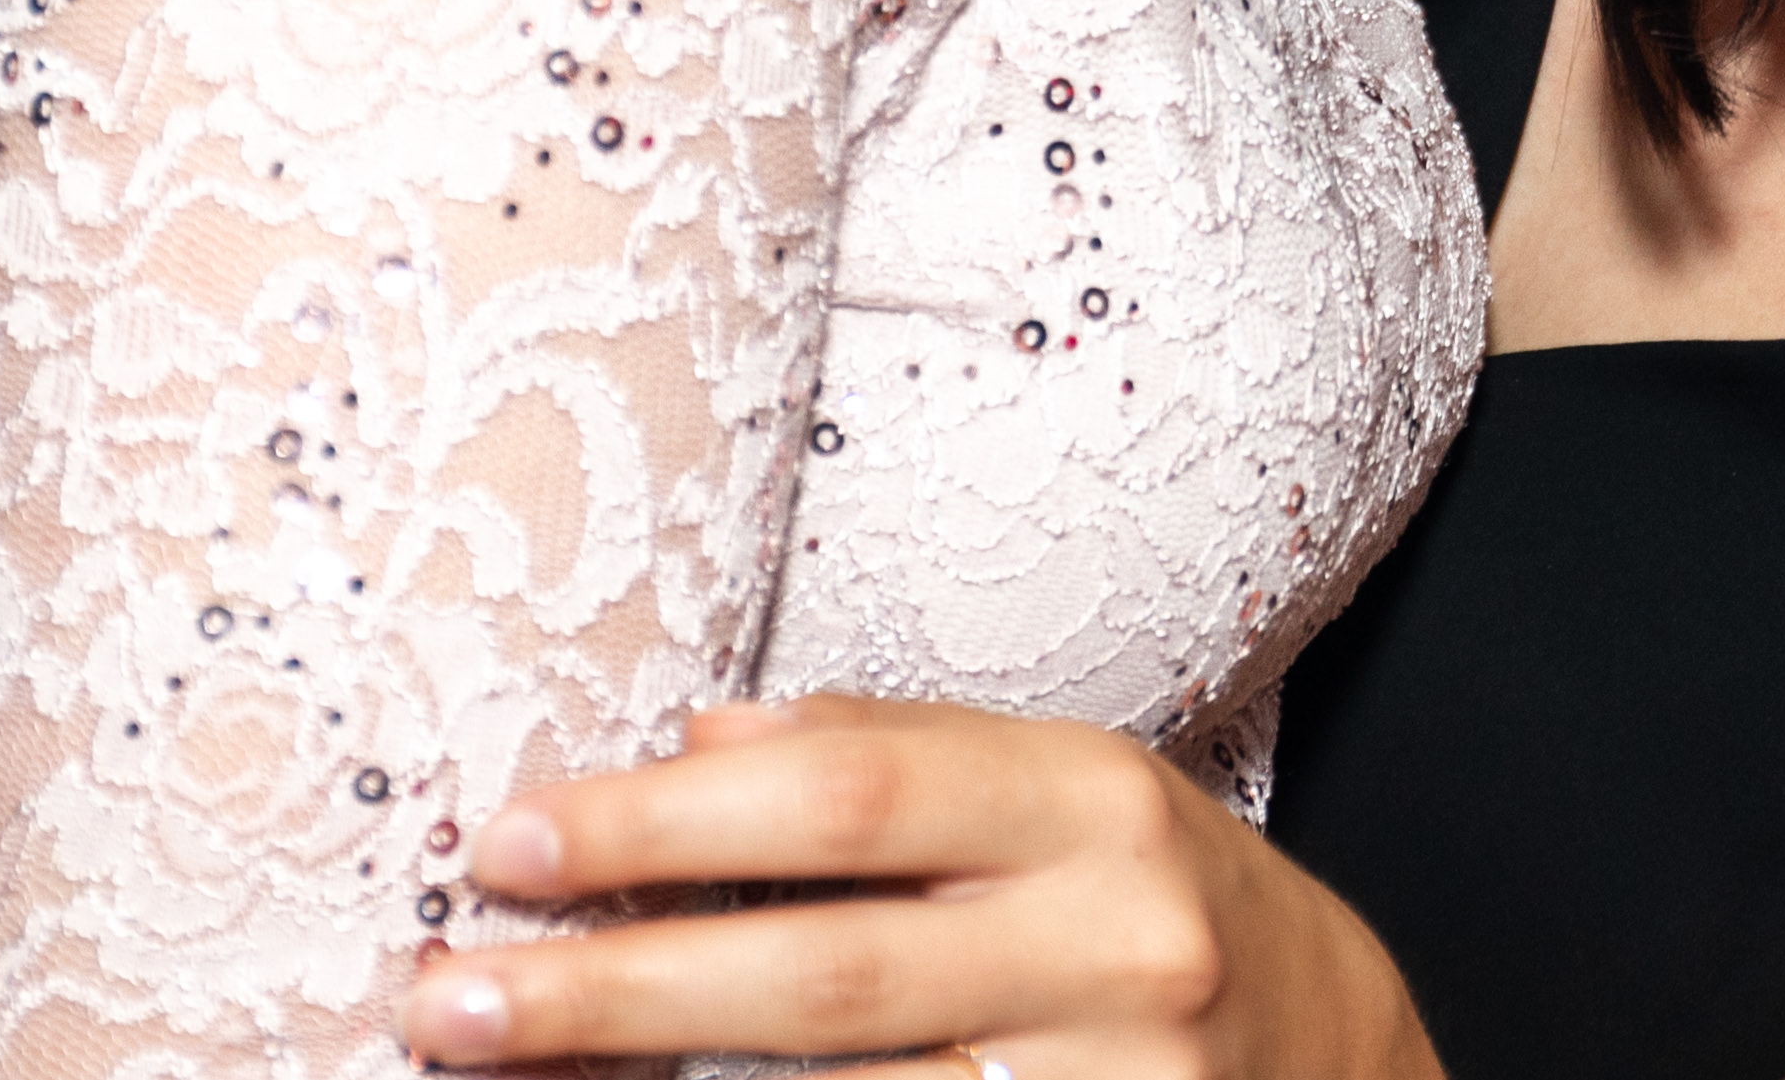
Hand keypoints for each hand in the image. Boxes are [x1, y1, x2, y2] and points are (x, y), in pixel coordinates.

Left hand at [399, 697, 1439, 1079]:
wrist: (1336, 1055)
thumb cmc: (1139, 900)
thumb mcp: (1047, 789)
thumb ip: (886, 753)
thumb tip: (693, 740)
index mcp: (1088, 801)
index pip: (849, 795)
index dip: (664, 823)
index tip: (505, 842)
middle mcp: (1117, 946)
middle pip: (828, 975)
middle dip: (618, 992)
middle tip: (447, 1000)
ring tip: (512, 1079)